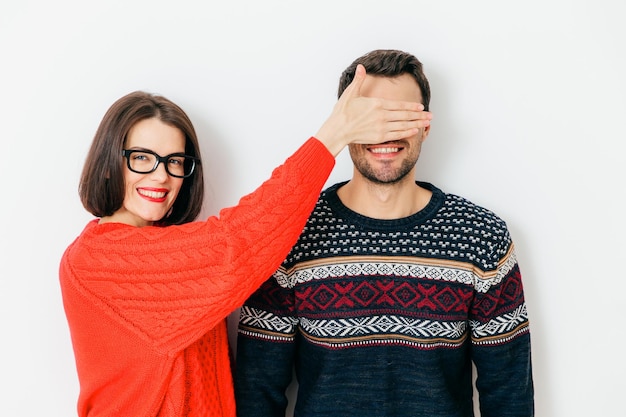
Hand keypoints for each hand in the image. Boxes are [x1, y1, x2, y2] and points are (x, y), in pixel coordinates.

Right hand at [316, 64, 431, 155]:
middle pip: (405, 115)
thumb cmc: (342, 113)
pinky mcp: (379, 137)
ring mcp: (381, 127)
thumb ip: (359, 80)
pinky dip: (407, 132)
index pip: (399, 105)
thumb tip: (361, 67)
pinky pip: (397, 134)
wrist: (337, 130)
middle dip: (419, 115)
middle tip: (430, 115)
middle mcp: (382, 115)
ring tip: (427, 123)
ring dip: (417, 123)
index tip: (421, 106)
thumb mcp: (350, 93)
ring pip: (403, 125)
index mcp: (376, 104)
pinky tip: (415, 131)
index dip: (411, 106)